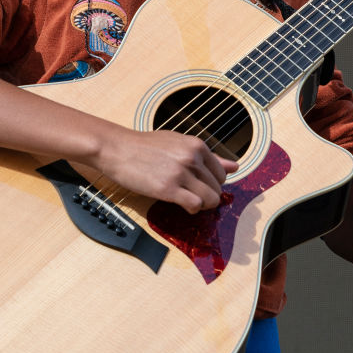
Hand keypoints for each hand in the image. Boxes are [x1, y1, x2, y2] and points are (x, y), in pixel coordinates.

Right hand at [95, 128, 238, 213]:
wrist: (117, 149)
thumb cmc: (145, 146)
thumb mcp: (179, 143)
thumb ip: (209, 156)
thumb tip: (236, 166)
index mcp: (197, 145)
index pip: (222, 173)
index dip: (212, 183)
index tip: (199, 185)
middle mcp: (192, 158)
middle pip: (217, 188)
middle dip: (207, 194)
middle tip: (189, 193)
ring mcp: (181, 173)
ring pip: (210, 199)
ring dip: (201, 204)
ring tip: (186, 199)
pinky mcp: (168, 188)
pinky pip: (195, 205)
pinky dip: (192, 208)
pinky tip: (181, 202)